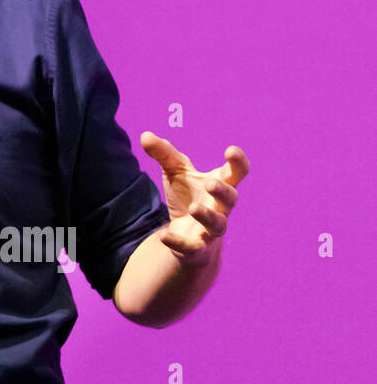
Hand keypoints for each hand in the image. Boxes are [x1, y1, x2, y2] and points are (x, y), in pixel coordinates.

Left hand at [141, 133, 248, 266]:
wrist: (184, 234)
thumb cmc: (187, 196)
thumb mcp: (176, 172)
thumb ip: (164, 154)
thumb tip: (145, 135)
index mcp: (219, 184)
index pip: (237, 172)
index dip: (238, 162)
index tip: (230, 150)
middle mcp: (220, 207)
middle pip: (231, 198)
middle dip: (223, 191)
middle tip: (210, 183)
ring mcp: (211, 229)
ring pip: (218, 225)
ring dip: (207, 216)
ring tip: (194, 208)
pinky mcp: (198, 248)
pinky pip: (192, 247)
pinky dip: (178, 242)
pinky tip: (164, 236)